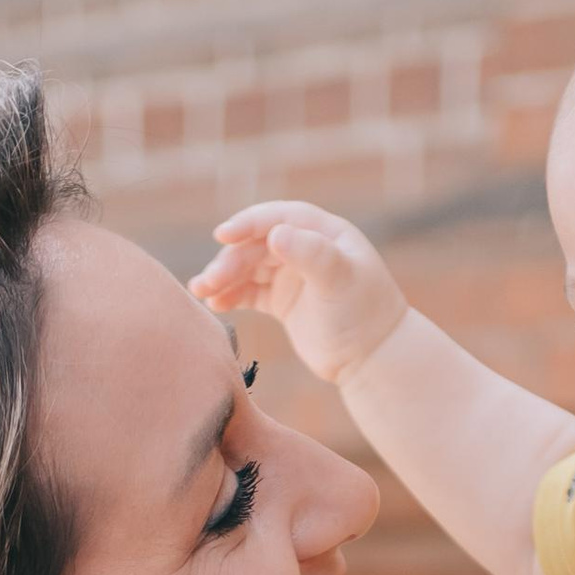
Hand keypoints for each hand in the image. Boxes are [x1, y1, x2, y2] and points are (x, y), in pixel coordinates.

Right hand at [193, 199, 408, 387]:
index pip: (278, 218)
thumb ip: (310, 254)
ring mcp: (292, 274)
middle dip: (229, 261)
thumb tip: (274, 234)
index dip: (249, 223)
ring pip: (248, 268)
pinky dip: (231, 296)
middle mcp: (305, 247)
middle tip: (207, 283)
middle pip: (256, 246)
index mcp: (322, 232)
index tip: (222, 234)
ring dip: (223, 278)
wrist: (374, 357)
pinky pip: (249, 292)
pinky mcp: (282, 300)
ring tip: (201, 293)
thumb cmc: (364, 312)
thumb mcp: (340, 280)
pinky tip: (215, 305)